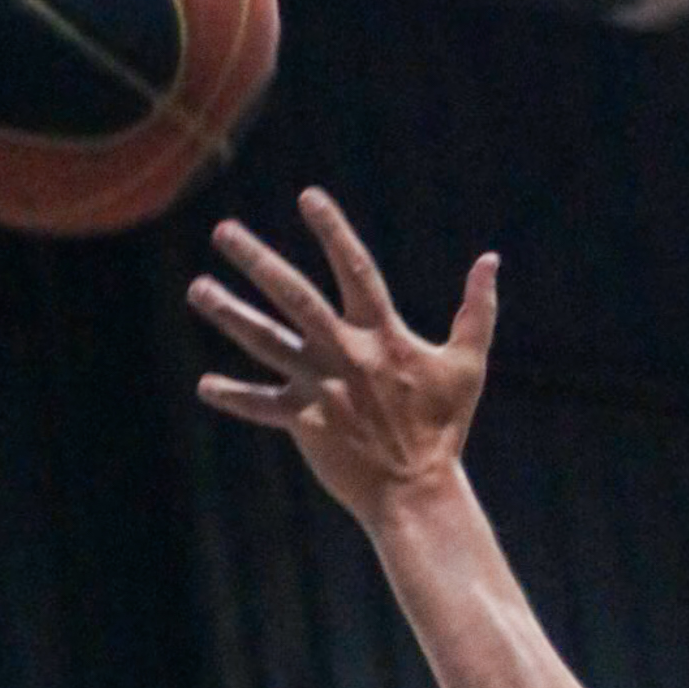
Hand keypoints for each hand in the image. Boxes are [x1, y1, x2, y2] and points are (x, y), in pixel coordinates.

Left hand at [189, 191, 497, 532]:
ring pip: (266, 342)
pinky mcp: (304, 422)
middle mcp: (346, 354)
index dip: (333, 231)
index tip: (308, 197)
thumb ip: (477, 310)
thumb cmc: (444, 428)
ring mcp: (321, 387)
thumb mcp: (468, 365)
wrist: (417, 490)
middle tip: (223, 231)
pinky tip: (205, 387)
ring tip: (198, 289)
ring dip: (229, 313)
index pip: (356, 269)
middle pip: (294, 296)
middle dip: (257, 261)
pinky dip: (234, 397)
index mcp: (383, 336)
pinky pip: (261, 406)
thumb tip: (491, 259)